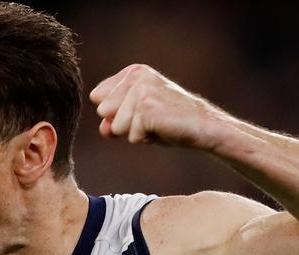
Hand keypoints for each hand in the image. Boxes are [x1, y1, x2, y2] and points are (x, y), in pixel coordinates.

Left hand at [89, 64, 225, 149]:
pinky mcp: (147, 107)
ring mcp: (141, 90)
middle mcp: (136, 76)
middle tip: (149, 120)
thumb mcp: (136, 119)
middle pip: (103, 112)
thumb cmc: (169, 123)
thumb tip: (104, 127)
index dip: (114, 113)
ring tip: (155, 124)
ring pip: (115, 126)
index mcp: (132, 72)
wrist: (201, 126)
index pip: (98, 98)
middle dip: (122, 124)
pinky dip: (145, 139)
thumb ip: (113, 120)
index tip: (140, 112)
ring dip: (134, 133)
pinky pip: (131, 136)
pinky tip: (161, 129)